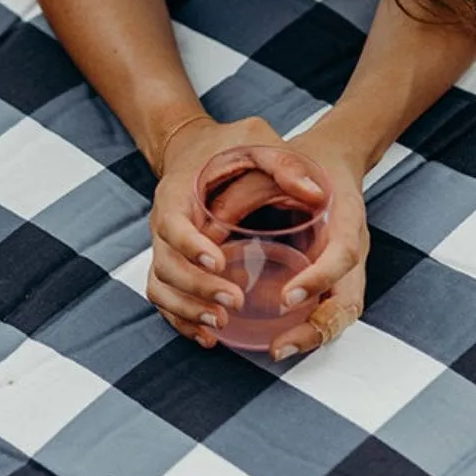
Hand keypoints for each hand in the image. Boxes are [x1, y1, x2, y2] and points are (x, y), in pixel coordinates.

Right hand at [147, 115, 287, 347]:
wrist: (191, 148)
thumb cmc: (224, 146)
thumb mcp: (254, 140)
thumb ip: (281, 161)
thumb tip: (315, 191)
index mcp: (177, 194)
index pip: (173, 225)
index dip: (192, 246)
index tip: (221, 261)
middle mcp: (163, 223)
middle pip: (165, 264)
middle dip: (197, 288)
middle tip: (233, 301)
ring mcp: (163, 246)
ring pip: (160, 286)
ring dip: (186, 310)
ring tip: (220, 325)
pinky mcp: (171, 261)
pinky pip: (164, 296)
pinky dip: (181, 319)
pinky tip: (208, 335)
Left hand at [264, 124, 370, 360]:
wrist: (334, 159)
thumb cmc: (303, 164)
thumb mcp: (273, 167)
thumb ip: (243, 194)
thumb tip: (205, 229)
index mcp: (346, 217)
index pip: (342, 254)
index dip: (318, 279)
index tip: (288, 297)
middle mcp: (352, 248)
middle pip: (349, 301)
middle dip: (317, 328)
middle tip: (279, 344)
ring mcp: (348, 268)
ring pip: (340, 314)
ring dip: (312, 336)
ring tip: (276, 349)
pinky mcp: (336, 278)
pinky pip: (328, 310)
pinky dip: (308, 329)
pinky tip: (277, 339)